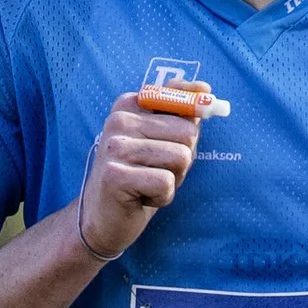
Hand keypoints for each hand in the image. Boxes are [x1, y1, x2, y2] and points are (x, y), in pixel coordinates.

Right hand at [76, 88, 202, 259]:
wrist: (101, 219)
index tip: (183, 134)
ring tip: (147, 183)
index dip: (192, 119)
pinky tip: (141, 198)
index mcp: (129, 105)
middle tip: (155, 170)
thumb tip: (206, 89)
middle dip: (182, 159)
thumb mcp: (159, 140)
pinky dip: (162, 197)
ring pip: (181, 157)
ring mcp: (115, 147)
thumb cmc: (138, 178)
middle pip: (187, 131)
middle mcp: (119, 120)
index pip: (179, 95)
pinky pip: (166, 182)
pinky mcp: (115, 176)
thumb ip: (180, 114)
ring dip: (173, 179)